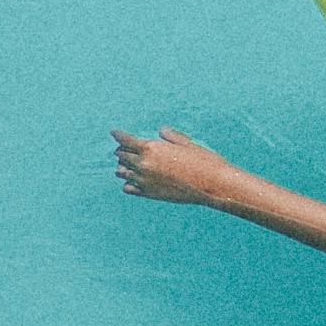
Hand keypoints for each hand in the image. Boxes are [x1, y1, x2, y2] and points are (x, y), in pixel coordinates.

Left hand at [112, 126, 239, 205]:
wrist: (211, 185)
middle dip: (120, 150)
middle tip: (121, 148)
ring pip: (122, 173)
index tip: (114, 132)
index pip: (126, 140)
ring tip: (124, 165)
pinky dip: (128, 183)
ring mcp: (145, 181)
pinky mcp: (150, 194)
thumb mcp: (187, 142)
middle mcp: (144, 164)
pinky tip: (131, 182)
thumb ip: (170, 136)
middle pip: (122, 156)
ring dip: (122, 167)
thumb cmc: (203, 161)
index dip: (118, 135)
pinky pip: (129, 188)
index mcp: (151, 148)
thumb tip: (161, 131)